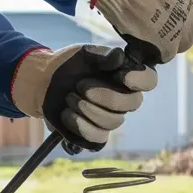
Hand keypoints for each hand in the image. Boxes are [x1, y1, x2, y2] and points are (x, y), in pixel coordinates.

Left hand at [10, 44, 156, 150]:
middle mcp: (124, 99)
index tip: (122, 76)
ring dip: (87, 109)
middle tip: (79, 85)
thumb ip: (103, 56)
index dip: (141, 80)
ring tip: (68, 97)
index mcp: (126, 76)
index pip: (149, 81)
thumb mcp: (85, 54)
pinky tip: (67, 114)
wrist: (43, 81)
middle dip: (105, 96)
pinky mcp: (96, 135)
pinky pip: (99, 138)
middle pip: (132, 104)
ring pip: (113, 121)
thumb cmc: (69, 64)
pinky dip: (81, 126)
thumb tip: (120, 57)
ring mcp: (111, 118)